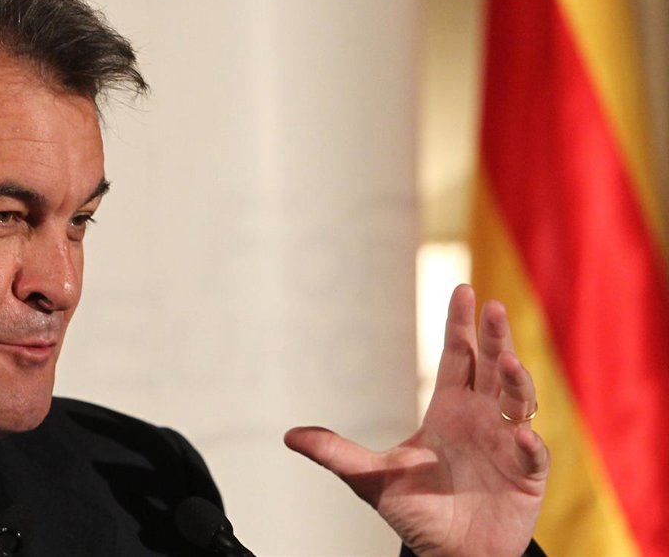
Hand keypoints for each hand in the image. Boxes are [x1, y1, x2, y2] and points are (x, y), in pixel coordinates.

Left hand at [284, 285, 548, 556]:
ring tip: (508, 360)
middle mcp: (482, 419)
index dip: (461, 325)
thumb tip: (288, 435)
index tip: (464, 290)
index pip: (459, 357)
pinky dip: (529, 444)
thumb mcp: (369, 478)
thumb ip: (334, 453)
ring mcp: (507, 445)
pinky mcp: (526, 477)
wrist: (450, 555)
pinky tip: (520, 433)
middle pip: (492, 367)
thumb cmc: (418, 510)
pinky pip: (532, 456)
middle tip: (491, 307)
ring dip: (517, 381)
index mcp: (449, 409)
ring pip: (519, 402)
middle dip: (494, 336)